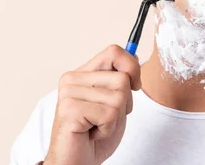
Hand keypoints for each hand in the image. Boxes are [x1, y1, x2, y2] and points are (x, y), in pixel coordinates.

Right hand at [44, 44, 141, 164]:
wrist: (76, 162)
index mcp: (82, 73)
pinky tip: (92, 133)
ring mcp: (69, 93)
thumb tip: (134, 56)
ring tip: (97, 126)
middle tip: (105, 117)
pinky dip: (107, 128)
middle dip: (124, 102)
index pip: (114, 51)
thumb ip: (121, 79)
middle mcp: (72, 79)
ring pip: (119, 97)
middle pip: (122, 78)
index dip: (132, 67)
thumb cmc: (95, 134)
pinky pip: (109, 114)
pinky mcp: (70, 110)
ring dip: (115, 118)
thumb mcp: (116, 102)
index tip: (135, 86)